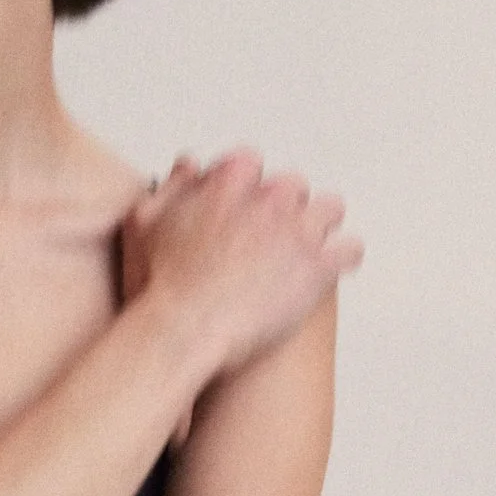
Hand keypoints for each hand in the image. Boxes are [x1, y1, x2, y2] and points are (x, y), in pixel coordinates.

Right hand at [120, 150, 361, 382]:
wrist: (184, 331)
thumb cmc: (159, 284)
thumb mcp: (146, 222)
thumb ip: (171, 186)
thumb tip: (189, 164)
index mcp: (229, 182)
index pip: (250, 164)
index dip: (246, 187)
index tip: (242, 207)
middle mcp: (269, 200)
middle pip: (292, 186)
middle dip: (284, 206)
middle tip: (273, 232)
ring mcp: (298, 232)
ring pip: (328, 209)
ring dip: (320, 224)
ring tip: (309, 245)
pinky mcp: (318, 268)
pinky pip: (349, 250)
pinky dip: (343, 257)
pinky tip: (332, 268)